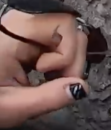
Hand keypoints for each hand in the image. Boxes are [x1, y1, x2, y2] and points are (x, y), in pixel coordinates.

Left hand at [0, 10, 88, 128]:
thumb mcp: (11, 106)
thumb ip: (48, 97)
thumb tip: (81, 88)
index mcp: (14, 32)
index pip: (64, 23)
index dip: (66, 51)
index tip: (46, 75)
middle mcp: (23, 22)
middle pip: (70, 27)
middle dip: (72, 58)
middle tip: (61, 83)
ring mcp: (27, 28)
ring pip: (68, 34)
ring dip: (68, 60)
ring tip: (52, 80)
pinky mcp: (29, 37)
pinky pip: (57, 41)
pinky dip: (60, 60)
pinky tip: (47, 76)